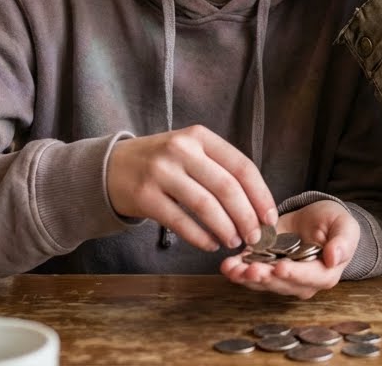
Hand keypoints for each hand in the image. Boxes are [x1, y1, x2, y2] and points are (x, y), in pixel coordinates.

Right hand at [106, 125, 277, 252]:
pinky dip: (200, 237)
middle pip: (227, 187)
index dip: (261, 195)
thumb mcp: (191, 150)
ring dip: (226, 228)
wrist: (111, 166)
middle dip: (247, 217)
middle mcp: (181, 149)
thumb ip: (220, 168)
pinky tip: (211, 244)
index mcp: (200, 136)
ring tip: (234, 242)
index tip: (270, 218)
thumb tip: (258, 203)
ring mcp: (161, 171)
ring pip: (205, 205)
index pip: (241, 166)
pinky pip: (181, 222)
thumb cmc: (162, 162)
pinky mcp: (145, 196)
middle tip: (256, 237)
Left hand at [221, 199, 359, 298]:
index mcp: (325, 274)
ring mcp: (282, 277)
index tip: (281, 267)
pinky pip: (251, 273)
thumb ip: (343, 241)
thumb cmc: (333, 223)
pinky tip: (228, 265)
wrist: (315, 219)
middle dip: (265, 277)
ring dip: (246, 277)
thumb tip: (335, 258)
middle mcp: (302, 282)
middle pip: (283, 283)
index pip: (310, 278)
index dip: (295, 274)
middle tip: (250, 269)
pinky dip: (238, 270)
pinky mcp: (266, 268)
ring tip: (232, 269)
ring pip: (264, 282)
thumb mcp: (345, 226)